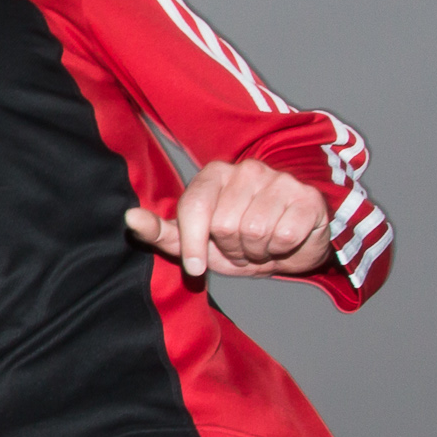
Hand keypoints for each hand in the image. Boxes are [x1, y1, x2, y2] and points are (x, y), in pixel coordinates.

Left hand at [124, 159, 330, 278]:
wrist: (289, 250)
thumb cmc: (237, 244)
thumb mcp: (195, 244)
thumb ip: (161, 233)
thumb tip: (129, 218)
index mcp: (214, 174)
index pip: (194, 207)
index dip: (193, 244)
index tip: (196, 266)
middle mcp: (247, 169)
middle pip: (224, 225)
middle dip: (230, 249)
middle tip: (240, 247)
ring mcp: (280, 180)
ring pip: (254, 232)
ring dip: (256, 252)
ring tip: (260, 246)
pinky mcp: (307, 199)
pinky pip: (284, 236)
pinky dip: (281, 251)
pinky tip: (282, 243)